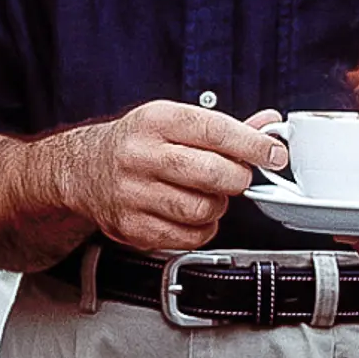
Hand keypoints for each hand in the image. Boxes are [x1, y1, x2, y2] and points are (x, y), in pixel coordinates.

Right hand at [58, 101, 287, 253]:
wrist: (84, 170)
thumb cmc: (135, 143)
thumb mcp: (172, 121)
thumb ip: (222, 126)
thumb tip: (267, 127)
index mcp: (155, 121)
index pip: (215, 130)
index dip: (252, 144)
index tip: (273, 153)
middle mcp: (141, 155)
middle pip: (212, 173)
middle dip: (237, 177)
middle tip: (236, 175)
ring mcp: (134, 194)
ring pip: (204, 209)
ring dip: (218, 205)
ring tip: (207, 194)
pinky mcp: (133, 227)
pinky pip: (189, 237)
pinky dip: (202, 228)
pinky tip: (191, 213)